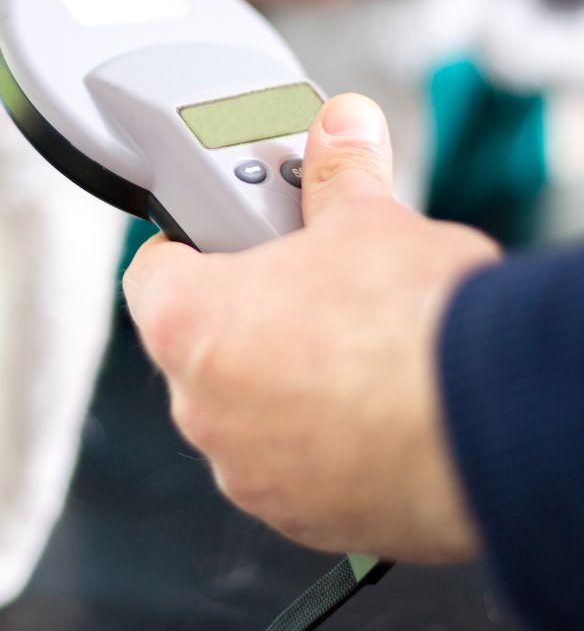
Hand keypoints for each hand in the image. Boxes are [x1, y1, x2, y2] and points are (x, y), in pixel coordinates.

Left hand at [123, 94, 499, 561]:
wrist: (493, 422)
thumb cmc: (411, 323)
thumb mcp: (367, 219)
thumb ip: (337, 170)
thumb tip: (339, 128)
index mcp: (188, 322)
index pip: (151, 271)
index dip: (184, 245)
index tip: (216, 235)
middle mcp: (200, 407)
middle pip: (200, 341)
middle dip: (246, 311)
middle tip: (301, 286)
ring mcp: (248, 470)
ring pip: (245, 408)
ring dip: (281, 379)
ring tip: (348, 347)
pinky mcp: (303, 517)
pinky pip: (291, 465)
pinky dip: (318, 437)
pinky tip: (371, 407)